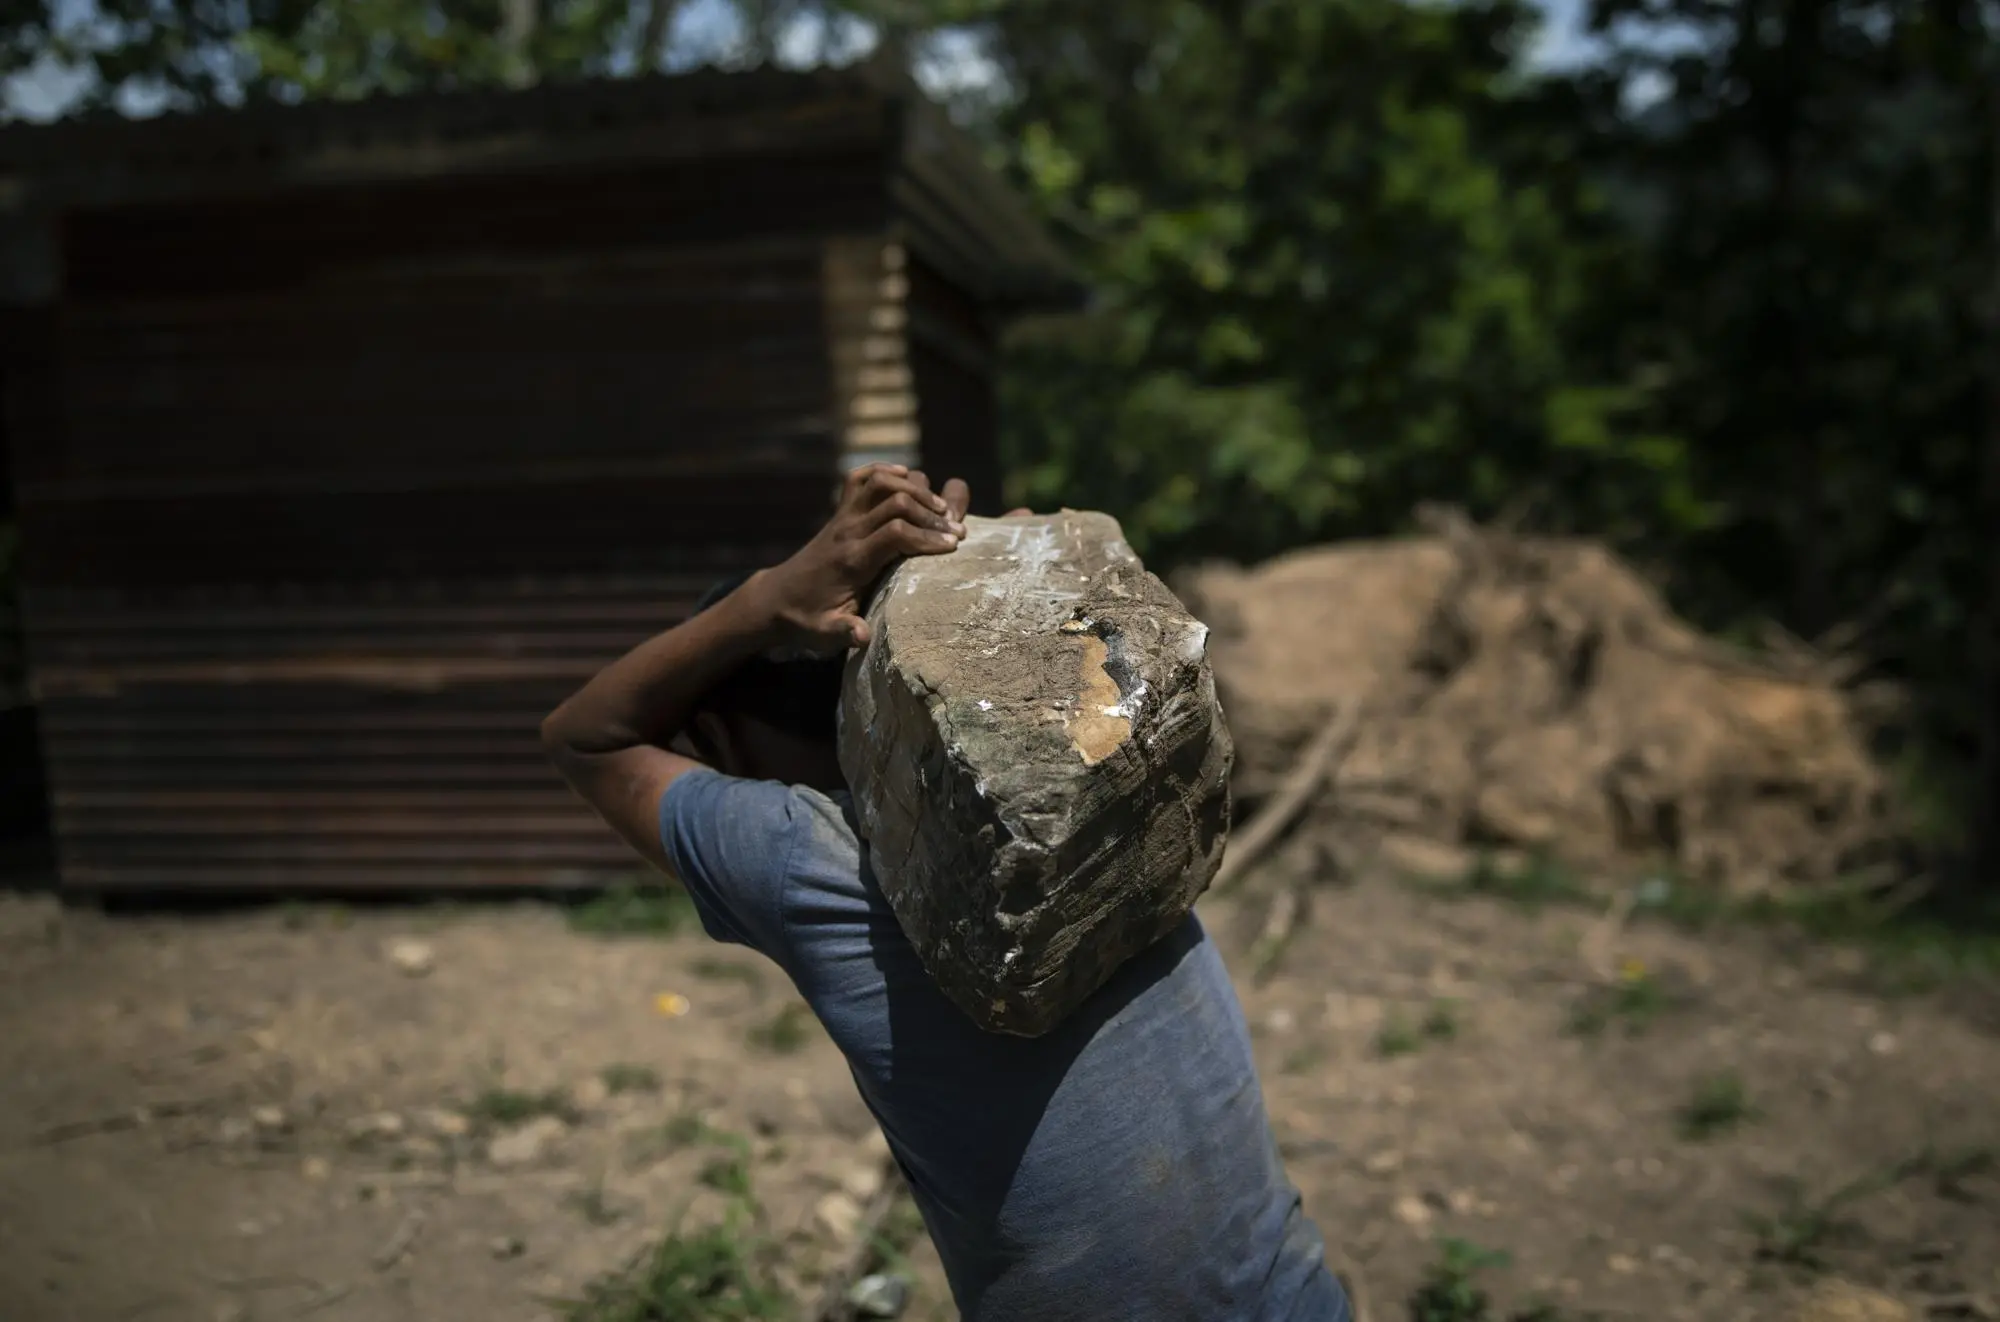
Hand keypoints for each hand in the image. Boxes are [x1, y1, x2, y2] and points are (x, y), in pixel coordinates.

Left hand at [756, 464, 971, 651]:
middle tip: (958, 532)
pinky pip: (861, 477)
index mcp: (851, 560)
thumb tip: (863, 635)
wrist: (776, 599)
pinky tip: (909, 479)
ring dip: (916, 489)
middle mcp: (848, 531)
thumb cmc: (807, 620)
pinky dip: (886, 470)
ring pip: (881, 481)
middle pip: (895, 501)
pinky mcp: (839, 512)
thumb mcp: (824, 634)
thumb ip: (845, 632)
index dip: (928, 536)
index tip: (953, 547)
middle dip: (932, 514)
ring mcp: (842, 517)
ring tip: (941, 510)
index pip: (895, 533)